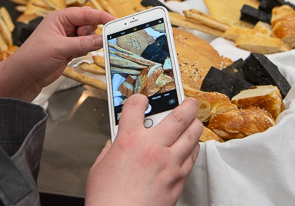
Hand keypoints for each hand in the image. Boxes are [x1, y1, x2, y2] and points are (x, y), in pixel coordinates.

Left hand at [15, 7, 113, 86]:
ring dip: (89, 42)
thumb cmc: (32, 58)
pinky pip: (86, 46)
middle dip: (93, 31)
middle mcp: (64, 26)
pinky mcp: (69, 50)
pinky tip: (75, 55)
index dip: (100, 16)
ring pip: (89, 35)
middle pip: (89, 23)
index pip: (85, 13)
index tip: (114, 20)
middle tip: (96, 40)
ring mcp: (67, 38)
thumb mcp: (59, 48)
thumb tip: (101, 40)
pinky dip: (86, 50)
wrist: (24, 77)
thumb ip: (82, 44)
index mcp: (59, 18)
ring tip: (76, 51)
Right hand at [85, 95, 202, 205]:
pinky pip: (193, 156)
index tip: (141, 100)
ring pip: (192, 135)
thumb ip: (109, 151)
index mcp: (129, 140)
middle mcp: (152, 147)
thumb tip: (113, 145)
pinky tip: (191, 146)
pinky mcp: (178, 179)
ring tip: (194, 120)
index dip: (139, 99)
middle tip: (188, 101)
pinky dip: (194, 147)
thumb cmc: (108, 200)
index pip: (136, 106)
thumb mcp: (99, 168)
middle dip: (186, 104)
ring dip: (195, 124)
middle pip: (178, 116)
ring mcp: (169, 163)